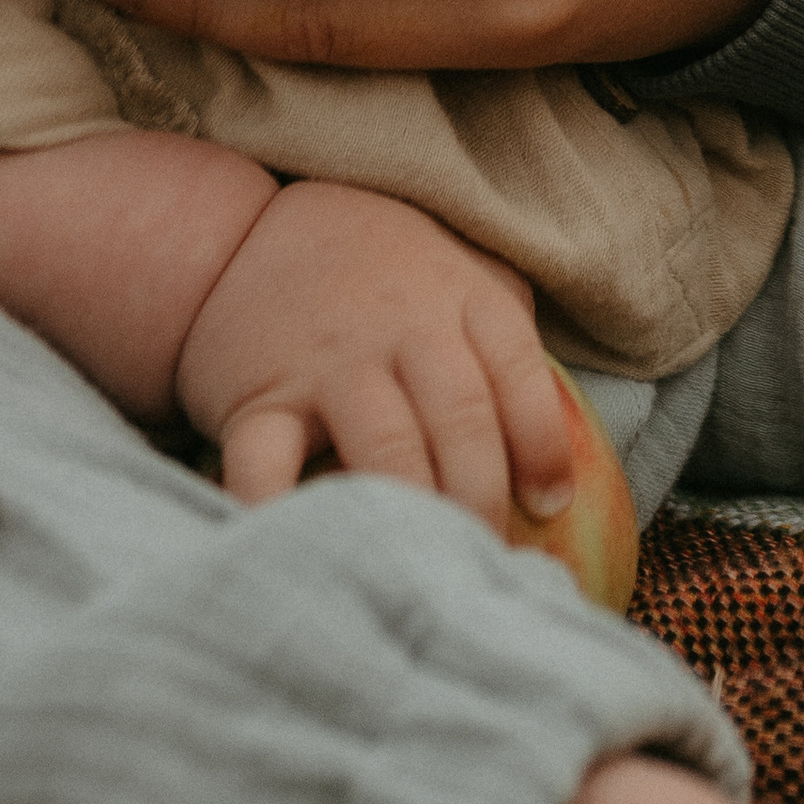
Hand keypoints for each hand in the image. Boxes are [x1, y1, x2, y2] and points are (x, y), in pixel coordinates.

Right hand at [174, 177, 578, 525]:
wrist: (242, 232)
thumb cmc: (375, 266)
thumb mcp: (459, 267)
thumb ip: (507, 331)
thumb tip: (562, 438)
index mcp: (462, 296)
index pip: (520, 375)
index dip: (543, 448)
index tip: (549, 507)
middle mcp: (402, 327)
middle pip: (462, 422)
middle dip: (483, 500)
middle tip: (488, 559)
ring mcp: (329, 364)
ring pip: (386, 449)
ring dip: (417, 516)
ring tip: (429, 571)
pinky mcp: (259, 398)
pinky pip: (266, 464)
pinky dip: (280, 513)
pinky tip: (311, 553)